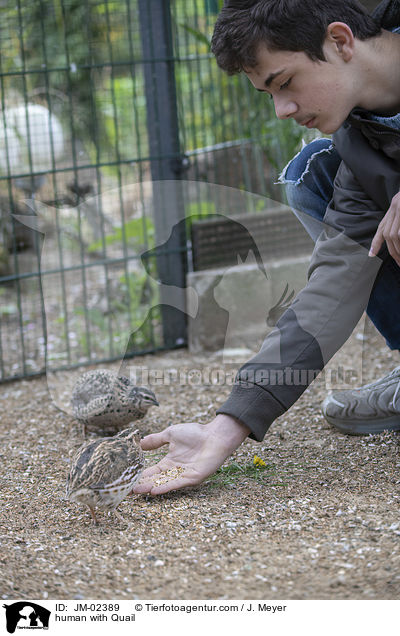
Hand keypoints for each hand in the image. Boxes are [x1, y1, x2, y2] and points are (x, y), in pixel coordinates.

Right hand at [131, 414, 249, 494]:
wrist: (215, 435)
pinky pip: (177, 484)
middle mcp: (175, 471)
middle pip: (155, 480)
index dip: (140, 475)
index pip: (151, 471)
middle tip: (126, 491)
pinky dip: (165, 487)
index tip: (126, 480)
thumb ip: (155, 439)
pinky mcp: (192, 478)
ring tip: (136, 491)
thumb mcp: (170, 434)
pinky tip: (154, 490)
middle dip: (141, 485)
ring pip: (163, 484)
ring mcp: (183, 475)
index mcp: (169, 462)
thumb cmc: (195, 433)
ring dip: (150, 487)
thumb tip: (139, 441)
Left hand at [369, 192, 399, 264]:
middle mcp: (396, 206)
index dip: (376, 242)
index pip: (382, 227)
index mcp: (394, 207)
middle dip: (392, 251)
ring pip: (394, 234)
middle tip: (399, 262)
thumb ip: (398, 219)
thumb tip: (397, 236)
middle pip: (388, 233)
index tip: (371, 254)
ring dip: (398, 248)